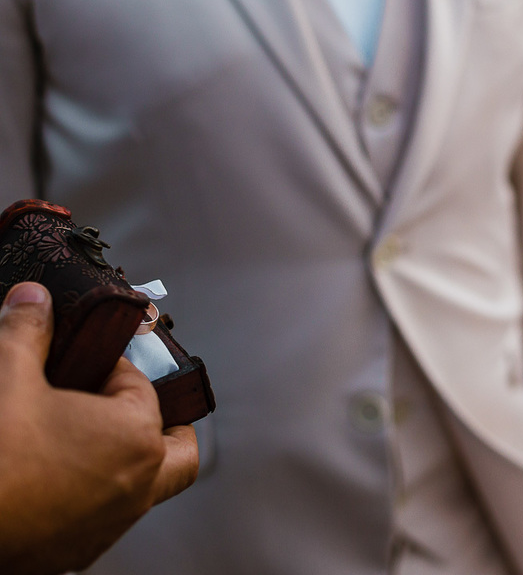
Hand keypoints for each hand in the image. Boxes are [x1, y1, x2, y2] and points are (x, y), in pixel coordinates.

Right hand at [0, 283, 198, 574]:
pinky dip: (96, 493)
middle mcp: (138, 485)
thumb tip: (33, 298)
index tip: (82, 359)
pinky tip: (57, 477)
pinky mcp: (78, 552)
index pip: (140, 386)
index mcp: (136, 438)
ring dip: (128, 459)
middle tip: (126, 404)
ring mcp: (111, 524)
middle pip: (179, 450)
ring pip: (146, 488)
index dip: (110, 366)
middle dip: (163, 422)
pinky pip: (107, 516)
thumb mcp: (8, 379)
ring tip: (84, 437)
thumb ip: (27, 331)